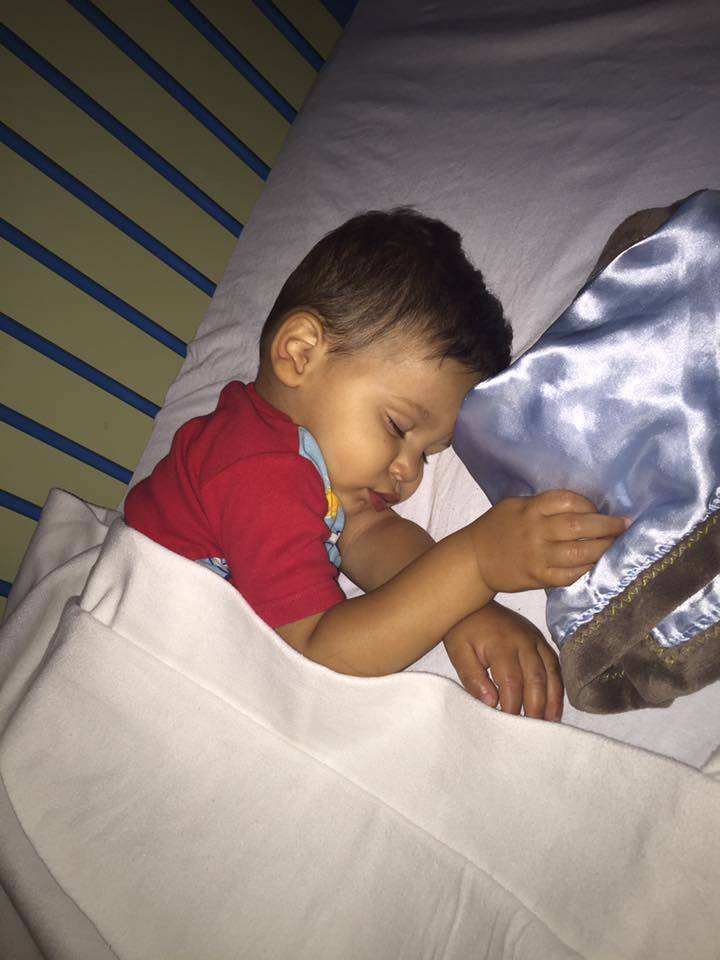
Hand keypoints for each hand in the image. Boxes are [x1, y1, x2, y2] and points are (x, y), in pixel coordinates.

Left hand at [444, 603, 562, 719]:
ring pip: (551, 672)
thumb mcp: (458, 652)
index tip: (509, 724)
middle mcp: (523, 641)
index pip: (511, 681)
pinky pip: (554, 664)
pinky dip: (557, 685)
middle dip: (536, 707)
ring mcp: (535, 639)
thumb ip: (472, 677)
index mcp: (501, 644)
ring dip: (552, 699)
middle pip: (536, 678)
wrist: (473, 599)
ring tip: (549, 722)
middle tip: (532, 730)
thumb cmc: (463, 629)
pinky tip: (554, 703)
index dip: (513, 705)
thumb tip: (490, 702)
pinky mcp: (539, 639)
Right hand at [470, 490, 627, 592]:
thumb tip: (578, 506)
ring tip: (617, 545)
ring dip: (603, 549)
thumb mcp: (514, 506)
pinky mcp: (538, 577)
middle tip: (624, 526)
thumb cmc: (495, 529)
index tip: (598, 509)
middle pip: (578, 526)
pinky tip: (598, 565)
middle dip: (606, 526)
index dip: (588, 504)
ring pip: (579, 553)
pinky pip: (570, 575)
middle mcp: (535, 531)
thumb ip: (541, 505)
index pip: (568, 501)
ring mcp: (537, 556)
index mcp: (530, 509)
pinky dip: (587, 570)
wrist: (473, 560)